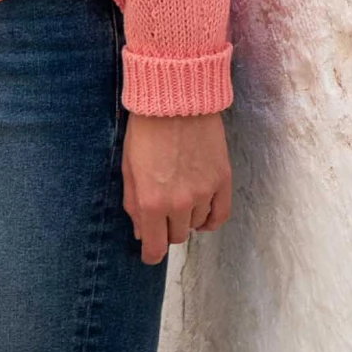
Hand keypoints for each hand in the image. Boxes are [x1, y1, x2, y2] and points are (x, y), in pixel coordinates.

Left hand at [122, 110, 231, 263]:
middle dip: (165, 228)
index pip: (154, 247)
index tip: (149, 251)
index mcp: (152, 202)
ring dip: (186, 218)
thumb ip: (133, 203)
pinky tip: (201, 213)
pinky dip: (209, 220)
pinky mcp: (222, 180)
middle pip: (175, 237)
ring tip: (178, 197)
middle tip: (160, 209)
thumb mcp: (129, 165)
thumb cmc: (145, 128)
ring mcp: (203, 193)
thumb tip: (140, 231)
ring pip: (195, 226)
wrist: (176, 97)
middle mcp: (180, 203)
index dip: (150, 253)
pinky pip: (219, 216)